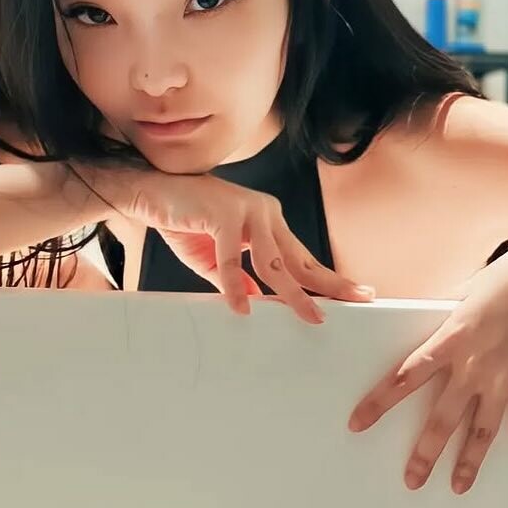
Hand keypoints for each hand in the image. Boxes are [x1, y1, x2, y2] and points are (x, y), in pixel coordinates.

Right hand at [105, 167, 374, 322]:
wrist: (150, 192)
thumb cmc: (184, 221)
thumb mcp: (214, 259)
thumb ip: (237, 279)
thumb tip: (255, 303)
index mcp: (267, 222)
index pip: (303, 256)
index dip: (329, 277)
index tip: (357, 293)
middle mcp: (264, 213)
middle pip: (300, 258)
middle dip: (328, 283)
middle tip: (357, 300)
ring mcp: (246, 210)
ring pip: (274, 261)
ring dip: (292, 292)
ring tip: (309, 316)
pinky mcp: (222, 213)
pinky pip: (231, 258)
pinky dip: (234, 285)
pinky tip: (240, 307)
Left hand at [347, 238, 507, 492]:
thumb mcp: (471, 288)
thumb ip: (449, 309)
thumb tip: (429, 313)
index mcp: (454, 337)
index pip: (406, 376)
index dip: (379, 402)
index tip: (358, 423)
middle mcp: (477, 365)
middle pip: (444, 418)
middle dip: (425, 453)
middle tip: (412, 480)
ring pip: (483, 430)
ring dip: (470, 461)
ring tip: (458, 486)